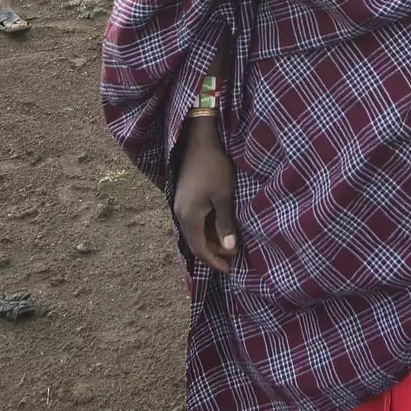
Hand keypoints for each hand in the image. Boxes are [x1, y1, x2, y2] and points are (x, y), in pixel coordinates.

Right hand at [174, 120, 237, 273]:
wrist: (198, 141)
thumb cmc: (214, 167)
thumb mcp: (224, 196)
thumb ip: (225, 224)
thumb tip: (229, 250)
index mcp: (189, 217)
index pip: (200, 249)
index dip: (214, 261)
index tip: (229, 269)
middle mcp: (180, 214)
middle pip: (194, 242)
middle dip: (212, 253)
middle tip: (231, 259)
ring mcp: (179, 205)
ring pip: (193, 232)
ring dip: (209, 240)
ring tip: (227, 244)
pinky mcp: (183, 198)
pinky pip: (192, 221)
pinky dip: (205, 229)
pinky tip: (217, 226)